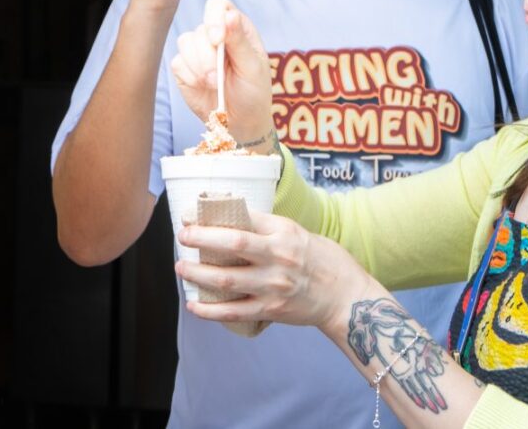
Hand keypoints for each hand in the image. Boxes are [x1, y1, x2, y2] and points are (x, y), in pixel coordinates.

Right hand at [170, 0, 273, 145]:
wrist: (240, 123)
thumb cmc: (253, 92)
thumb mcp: (253, 67)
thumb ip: (239, 41)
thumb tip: (229, 15)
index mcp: (236, 28)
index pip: (217, 6)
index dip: (214, 19)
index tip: (217, 39)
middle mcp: (215, 35)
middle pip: (200, 29)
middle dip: (207, 55)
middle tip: (218, 77)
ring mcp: (197, 51)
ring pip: (185, 43)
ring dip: (198, 66)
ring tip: (214, 84)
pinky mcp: (184, 68)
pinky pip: (178, 62)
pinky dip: (190, 76)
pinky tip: (202, 86)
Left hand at [175, 211, 363, 334]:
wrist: (345, 297)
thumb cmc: (322, 260)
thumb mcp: (296, 233)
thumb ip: (267, 229)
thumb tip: (230, 222)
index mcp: (284, 233)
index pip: (244, 218)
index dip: (214, 215)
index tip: (191, 215)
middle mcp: (278, 257)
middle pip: (232, 244)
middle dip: (200, 239)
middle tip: (181, 237)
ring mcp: (273, 286)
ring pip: (226, 279)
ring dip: (198, 273)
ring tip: (181, 267)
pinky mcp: (270, 310)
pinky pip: (233, 311)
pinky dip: (209, 310)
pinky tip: (193, 305)